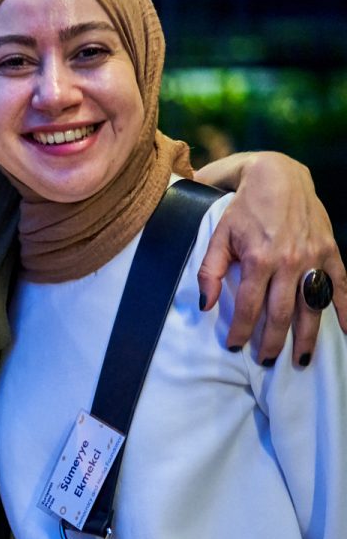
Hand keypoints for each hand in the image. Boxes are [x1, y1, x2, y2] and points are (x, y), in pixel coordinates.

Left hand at [196, 153, 346, 365]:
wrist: (278, 177)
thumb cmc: (243, 208)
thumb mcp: (219, 235)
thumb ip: (210, 271)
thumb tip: (205, 305)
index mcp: (259, 259)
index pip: (248, 306)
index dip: (241, 329)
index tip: (235, 346)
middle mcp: (289, 261)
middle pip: (282, 313)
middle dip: (274, 341)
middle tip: (267, 362)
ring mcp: (314, 257)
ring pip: (311, 306)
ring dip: (307, 336)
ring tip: (300, 360)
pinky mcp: (330, 251)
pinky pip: (340, 285)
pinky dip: (344, 308)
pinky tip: (344, 330)